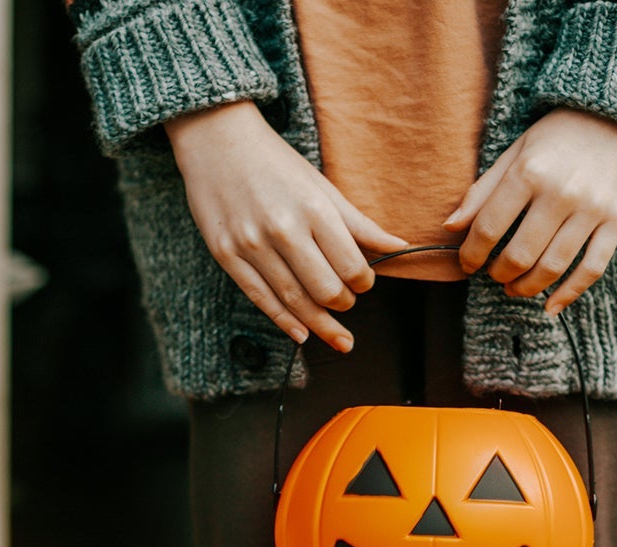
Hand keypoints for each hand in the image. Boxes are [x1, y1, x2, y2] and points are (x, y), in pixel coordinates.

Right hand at [166, 101, 407, 350]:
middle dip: (344, 305)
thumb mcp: (322, 187)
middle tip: (347, 303)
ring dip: (320, 325)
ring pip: (294, 301)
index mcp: (314, 210)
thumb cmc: (276, 163)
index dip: (364, 283)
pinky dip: (284, 321)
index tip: (364, 282)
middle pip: (325, 291)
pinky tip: (301, 334)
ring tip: (337, 337)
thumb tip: (400, 246)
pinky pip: (260, 299)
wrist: (217, 140)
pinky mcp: (225, 255)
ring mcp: (251, 244)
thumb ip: (360, 224)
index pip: (351, 266)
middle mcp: (283, 229)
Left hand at [443, 108, 616, 314]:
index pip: (490, 228)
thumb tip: (450, 227)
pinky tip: (551, 306)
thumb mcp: (516, 153)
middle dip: (499, 274)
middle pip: (520, 255)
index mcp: (529, 173)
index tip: (467, 263)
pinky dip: (569, 293)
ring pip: (553, 267)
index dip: (472, 253)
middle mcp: (560, 193)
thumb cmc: (559, 134)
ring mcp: (592, 209)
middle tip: (494, 275)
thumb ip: (482, 191)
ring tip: (515, 288)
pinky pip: (592, 268)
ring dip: (527, 287)